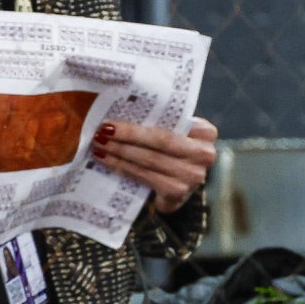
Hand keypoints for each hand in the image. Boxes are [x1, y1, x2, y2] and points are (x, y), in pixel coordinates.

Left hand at [91, 117, 217, 213]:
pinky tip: (106, 161)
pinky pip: (145, 177)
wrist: (179, 186)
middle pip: (160, 141)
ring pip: (150, 160)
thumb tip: (121, 110)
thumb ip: (161, 123)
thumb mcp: (173, 133)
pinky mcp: (179, 193)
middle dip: (126, 137)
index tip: (109, 122)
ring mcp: (193, 176)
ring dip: (120, 153)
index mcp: (205, 132)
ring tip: (99, 146)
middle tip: (100, 133)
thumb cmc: (172, 153)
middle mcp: (204, 154)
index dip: (137, 125)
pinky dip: (123, 168)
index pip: (169, 124)